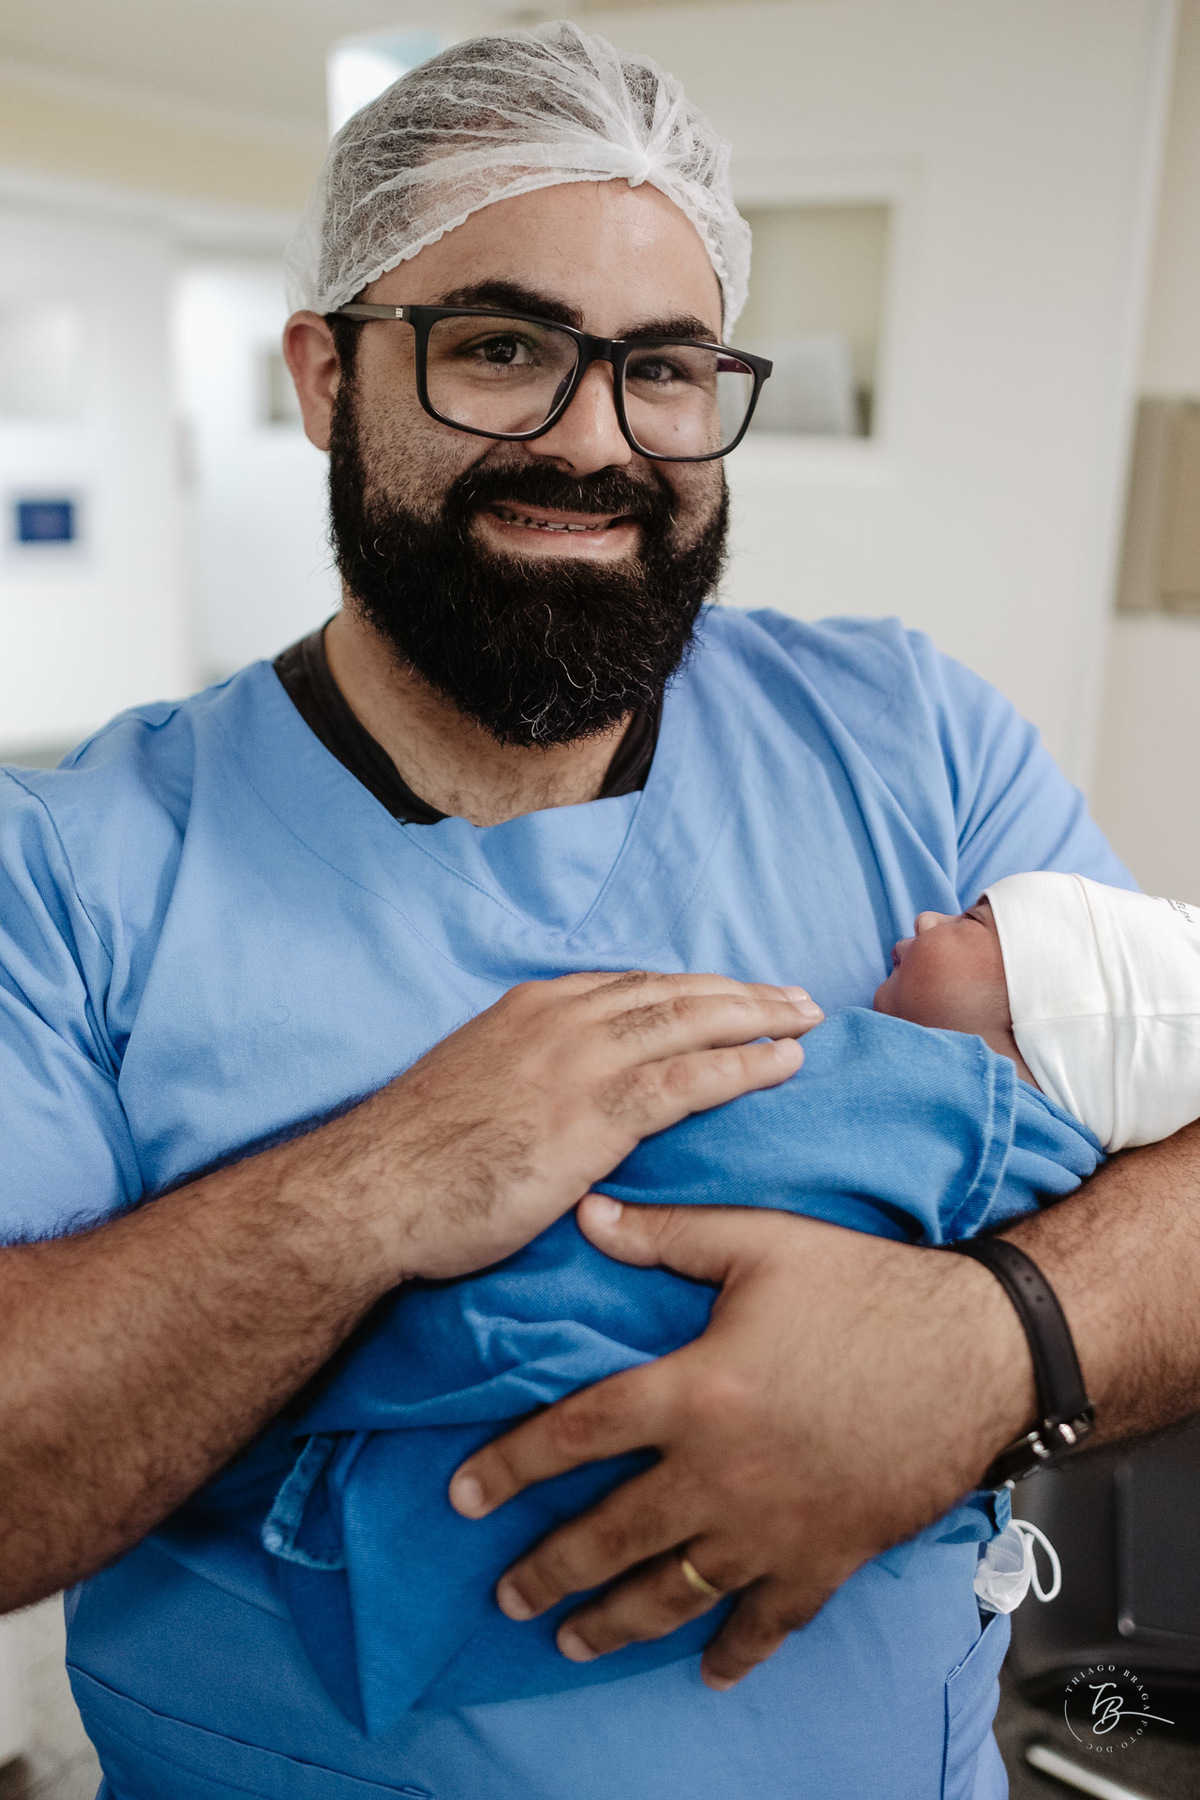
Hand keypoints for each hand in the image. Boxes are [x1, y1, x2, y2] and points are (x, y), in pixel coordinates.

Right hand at [341, 972, 820, 1282]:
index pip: (632, 986)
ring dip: (757, 1018)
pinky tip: (783, 1065)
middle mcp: (559, 1020)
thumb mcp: (472, 1087)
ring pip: (690, 1022)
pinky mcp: (590, 1113)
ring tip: (806, 1022)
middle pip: (673, 992)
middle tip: (793, 997)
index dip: (691, 990)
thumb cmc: (414, 1159)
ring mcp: (576, 1062)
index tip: (733, 995)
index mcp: (530, 1009)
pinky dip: (743, 1066)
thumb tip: (555, 1094)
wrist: (372, 1192)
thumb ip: (524, 1074)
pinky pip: (687, 1080)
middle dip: (740, 992)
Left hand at [449, 1197, 1033, 1687]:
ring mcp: (773, 1528)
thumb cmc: (869, 1287)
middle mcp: (721, 1474)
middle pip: (610, 1535)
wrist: (980, 1351)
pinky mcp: (828, 1558)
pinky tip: (709, 1672)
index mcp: (695, 1393)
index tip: (462, 1496)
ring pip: (674, 1592)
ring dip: (612, 1622)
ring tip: (568, 1639)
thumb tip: (586, 1213)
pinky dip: (736, 1651)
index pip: (577, 1435)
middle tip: (504, 1593)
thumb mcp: (761, 1243)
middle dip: (547, 1569)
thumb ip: (668, 1236)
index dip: (511, 1466)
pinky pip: (770, 1620)